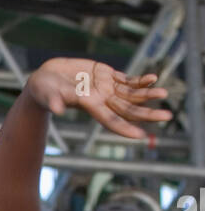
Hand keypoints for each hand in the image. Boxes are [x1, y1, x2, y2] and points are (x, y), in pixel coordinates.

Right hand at [26, 60, 172, 138]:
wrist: (45, 80)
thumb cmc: (43, 90)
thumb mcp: (46, 95)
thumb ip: (53, 101)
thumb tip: (58, 109)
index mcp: (89, 105)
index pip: (111, 120)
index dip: (125, 128)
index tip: (141, 135)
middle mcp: (101, 99)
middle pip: (129, 109)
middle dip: (148, 113)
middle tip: (167, 117)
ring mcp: (105, 88)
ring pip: (131, 94)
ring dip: (148, 95)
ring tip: (164, 94)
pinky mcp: (105, 75)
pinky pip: (127, 80)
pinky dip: (140, 80)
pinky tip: (153, 78)